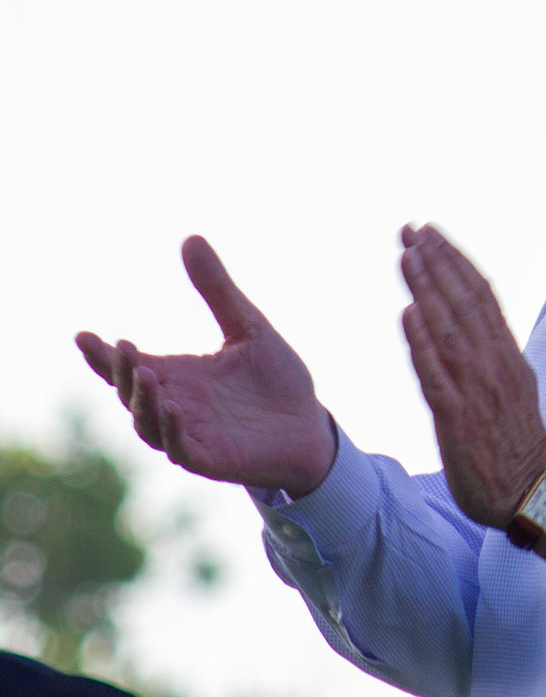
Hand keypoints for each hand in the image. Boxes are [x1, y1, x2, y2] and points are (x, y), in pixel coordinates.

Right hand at [76, 236, 337, 496]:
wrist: (311, 424)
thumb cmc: (276, 379)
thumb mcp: (247, 325)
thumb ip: (217, 289)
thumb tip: (191, 238)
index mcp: (177, 375)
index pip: (129, 364)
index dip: (101, 355)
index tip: (83, 335)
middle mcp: (176, 404)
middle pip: (130, 392)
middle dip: (120, 372)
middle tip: (124, 348)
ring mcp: (190, 434)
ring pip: (148, 424)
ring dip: (142, 402)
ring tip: (146, 375)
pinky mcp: (212, 459)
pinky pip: (181, 450)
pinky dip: (173, 432)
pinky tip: (175, 409)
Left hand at [400, 224, 545, 527]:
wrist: (533, 493)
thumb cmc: (516, 446)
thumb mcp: (511, 389)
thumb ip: (490, 358)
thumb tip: (466, 328)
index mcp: (507, 356)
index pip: (481, 296)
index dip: (455, 262)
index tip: (432, 235)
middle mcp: (494, 365)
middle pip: (464, 302)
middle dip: (436, 262)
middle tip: (411, 229)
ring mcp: (477, 390)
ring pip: (450, 329)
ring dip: (428, 288)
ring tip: (407, 255)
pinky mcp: (458, 419)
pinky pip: (437, 375)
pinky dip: (423, 343)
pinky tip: (409, 315)